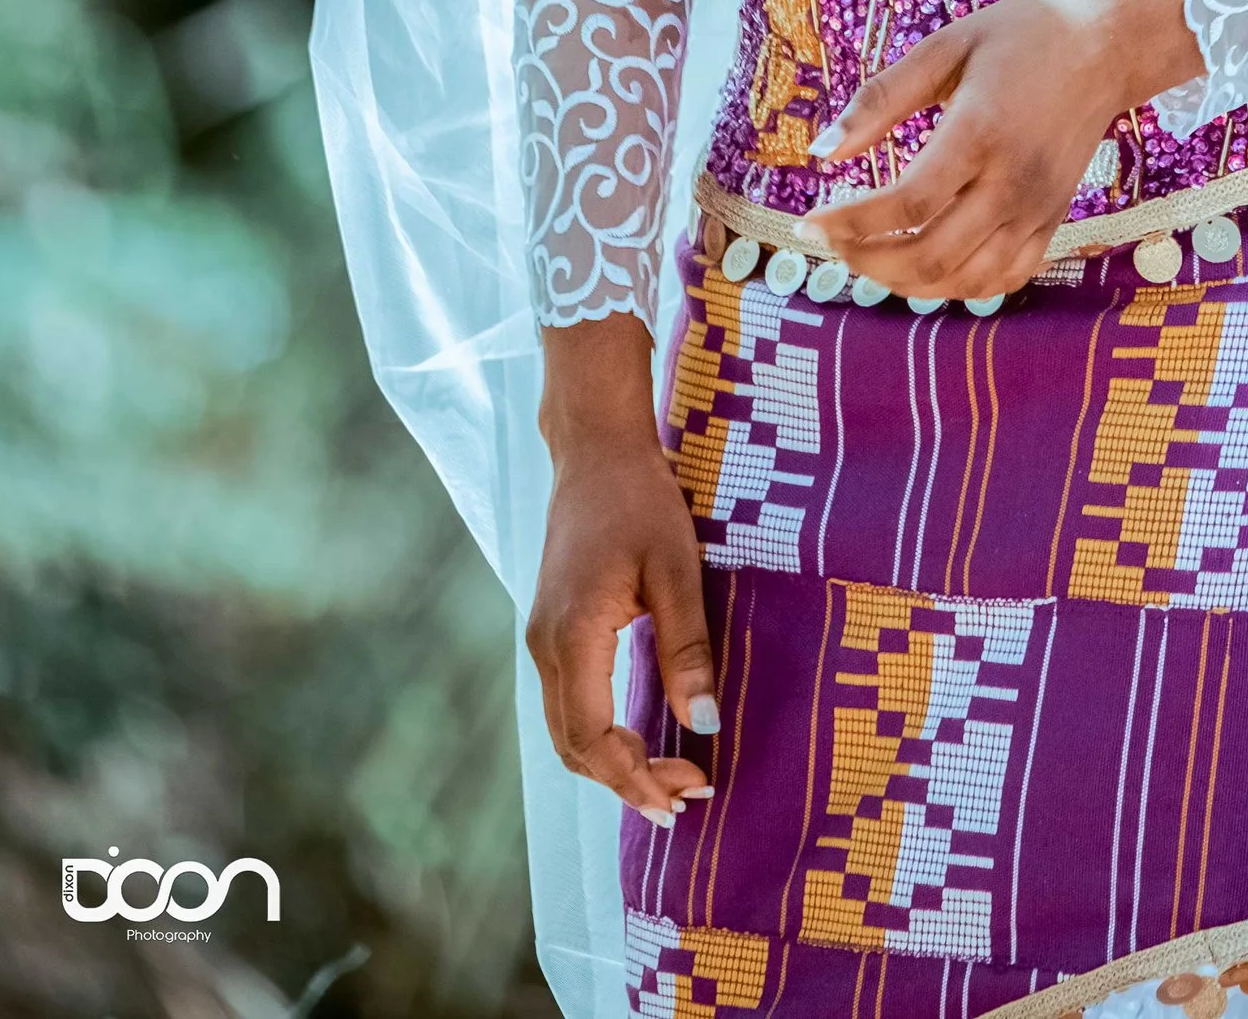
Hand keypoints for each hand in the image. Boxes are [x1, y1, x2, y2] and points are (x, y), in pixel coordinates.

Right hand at [529, 314, 719, 822]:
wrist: (595, 449)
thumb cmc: (640, 500)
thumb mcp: (677, 569)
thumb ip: (687, 648)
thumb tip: (705, 724)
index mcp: (572, 636)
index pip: (592, 738)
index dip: (634, 778)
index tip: (684, 795)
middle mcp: (545, 646)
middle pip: (573, 747)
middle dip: (627, 781)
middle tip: (686, 798)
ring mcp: (543, 638)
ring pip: (566, 730)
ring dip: (612, 762)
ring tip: (669, 777)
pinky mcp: (552, 629)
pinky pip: (567, 703)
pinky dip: (599, 735)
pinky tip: (639, 738)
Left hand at [798, 0, 1203, 300]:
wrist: (1106, 45)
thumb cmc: (1021, 35)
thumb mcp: (946, 48)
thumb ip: (881, 100)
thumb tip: (823, 152)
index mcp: (980, 132)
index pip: (907, 203)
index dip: (850, 224)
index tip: (809, 223)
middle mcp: (1012, 182)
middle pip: (930, 256)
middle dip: (866, 262)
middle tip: (832, 244)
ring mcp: (1036, 210)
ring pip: (963, 280)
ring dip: (905, 282)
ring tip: (867, 257)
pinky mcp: (1052, 223)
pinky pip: (1002, 280)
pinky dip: (956, 288)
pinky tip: (926, 265)